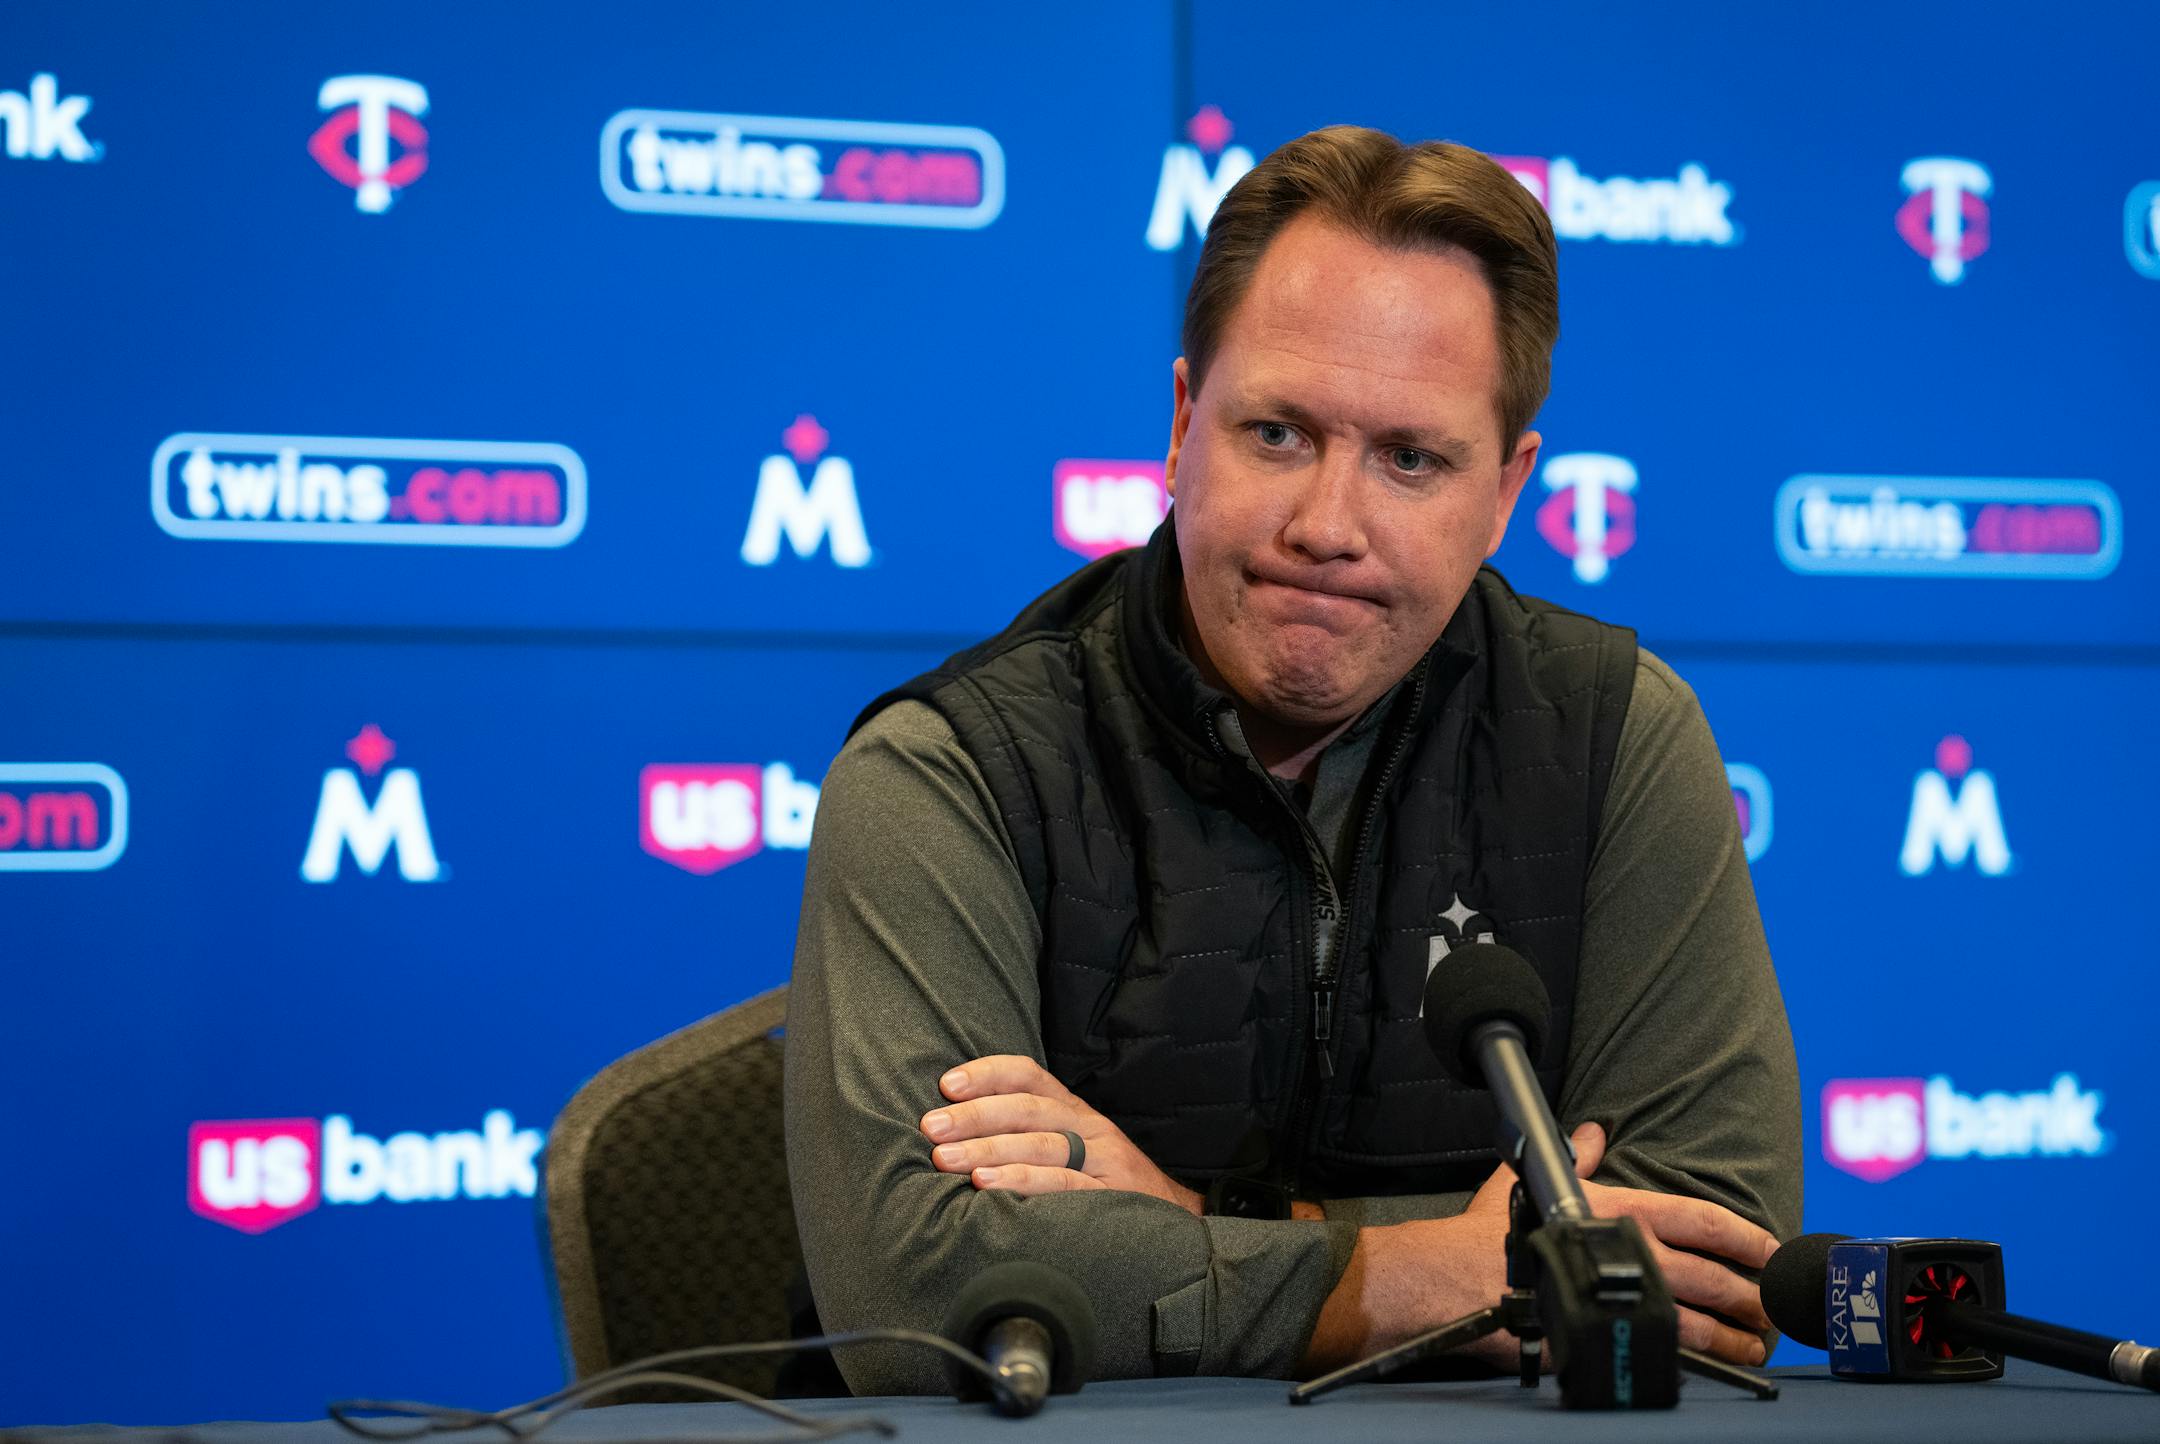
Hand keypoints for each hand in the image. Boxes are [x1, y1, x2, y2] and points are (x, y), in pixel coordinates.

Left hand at [920, 1055, 1202, 1214]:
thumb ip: (1029, 1138)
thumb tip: (957, 1135)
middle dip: (976, 1115)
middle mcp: (1089, 1129)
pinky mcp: (1111, 1197)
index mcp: (1075, 1112)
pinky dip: (1023, 1182)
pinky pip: (1064, 1185)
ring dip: (988, 1149)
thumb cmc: (1107, 1189)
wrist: (1179, 1223)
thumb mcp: (1073, 1152)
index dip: (988, 1074)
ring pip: (1042, 1144)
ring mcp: (1104, 1162)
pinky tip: (988, 1185)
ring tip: (945, 1159)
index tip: (947, 1084)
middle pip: (1029, 1109)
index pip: (1029, 1076)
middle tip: (933, 1127)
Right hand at [1454, 1121, 1774, 1365]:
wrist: (1458, 1281)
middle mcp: (1633, 1253)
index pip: (1705, 1221)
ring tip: (1755, 1346)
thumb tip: (1594, 1132)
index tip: (1773, 1250)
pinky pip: (1666, 1353)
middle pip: (1716, 1277)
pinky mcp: (1611, 1336)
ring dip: (1736, 1337)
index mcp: (1623, 1211)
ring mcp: (1625, 1299)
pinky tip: (1711, 1366)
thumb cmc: (1491, 1232)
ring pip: (1701, 1323)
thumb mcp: (1534, 1178)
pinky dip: (1697, 1362)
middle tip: (1773, 1307)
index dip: (1749, 1238)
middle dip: (1754, 1295)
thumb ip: (1577, 1158)